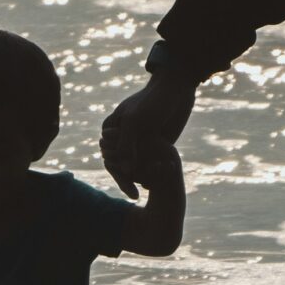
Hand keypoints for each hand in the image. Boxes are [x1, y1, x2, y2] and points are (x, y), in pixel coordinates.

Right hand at [101, 72, 194, 198]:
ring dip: (143, 177)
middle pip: (120, 166)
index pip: (109, 158)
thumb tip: (125, 170)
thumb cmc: (152, 101)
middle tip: (136, 193)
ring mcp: (138, 142)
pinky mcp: (154, 146)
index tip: (130, 181)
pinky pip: (150, 164)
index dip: (117, 172)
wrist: (176, 91)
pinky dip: (153, 173)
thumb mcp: (135, 121)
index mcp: (111, 130)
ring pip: (136, 167)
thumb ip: (127, 145)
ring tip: (152, 187)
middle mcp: (122, 138)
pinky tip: (159, 182)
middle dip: (129, 178)